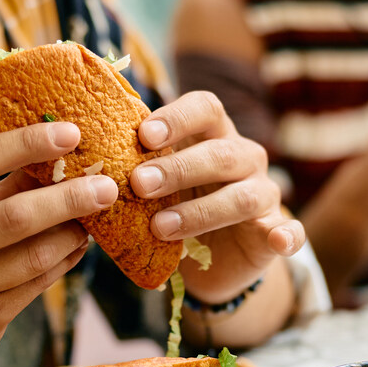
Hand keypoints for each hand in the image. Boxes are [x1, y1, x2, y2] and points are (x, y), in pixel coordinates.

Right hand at [0, 122, 118, 366]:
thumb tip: (52, 153)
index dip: (27, 142)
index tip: (70, 132)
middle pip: (16, 215)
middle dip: (70, 197)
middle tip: (107, 184)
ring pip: (34, 256)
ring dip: (72, 233)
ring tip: (94, 217)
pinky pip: (36, 286)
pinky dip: (63, 262)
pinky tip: (76, 247)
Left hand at [129, 91, 305, 302]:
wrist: (210, 258)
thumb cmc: (174, 205)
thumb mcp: (153, 183)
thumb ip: (133, 164)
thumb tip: (77, 150)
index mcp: (212, 134)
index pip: (206, 108)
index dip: (177, 117)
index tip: (144, 135)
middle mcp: (243, 158)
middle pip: (220, 153)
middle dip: (178, 168)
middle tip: (139, 184)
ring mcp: (264, 194)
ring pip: (243, 195)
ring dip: (200, 211)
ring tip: (160, 227)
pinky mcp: (275, 232)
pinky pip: (290, 230)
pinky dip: (288, 234)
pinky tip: (279, 240)